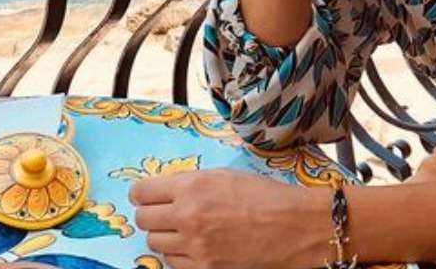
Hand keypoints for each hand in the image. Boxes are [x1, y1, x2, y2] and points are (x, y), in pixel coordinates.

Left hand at [129, 168, 327, 268]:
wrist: (294, 227)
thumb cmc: (264, 196)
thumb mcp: (225, 175)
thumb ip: (191, 182)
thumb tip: (165, 190)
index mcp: (192, 186)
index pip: (141, 191)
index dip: (143, 193)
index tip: (147, 195)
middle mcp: (187, 216)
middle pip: (143, 219)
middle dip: (152, 214)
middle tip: (167, 212)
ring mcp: (194, 246)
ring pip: (155, 243)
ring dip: (166, 235)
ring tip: (187, 229)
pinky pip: (173, 263)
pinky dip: (180, 255)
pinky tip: (198, 246)